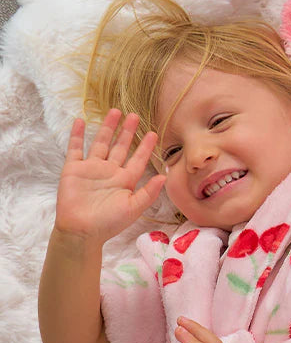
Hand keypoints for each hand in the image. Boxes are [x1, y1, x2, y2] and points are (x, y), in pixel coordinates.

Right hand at [56, 111, 165, 242]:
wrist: (82, 230)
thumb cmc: (109, 223)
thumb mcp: (133, 208)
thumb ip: (149, 193)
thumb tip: (164, 176)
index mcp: (125, 181)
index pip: (138, 160)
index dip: (145, 147)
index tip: (153, 133)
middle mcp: (110, 172)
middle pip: (120, 147)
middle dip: (127, 132)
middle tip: (135, 115)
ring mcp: (91, 169)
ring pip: (100, 143)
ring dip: (107, 127)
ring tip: (114, 111)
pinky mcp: (73, 169)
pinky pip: (75, 148)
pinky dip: (76, 135)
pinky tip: (80, 120)